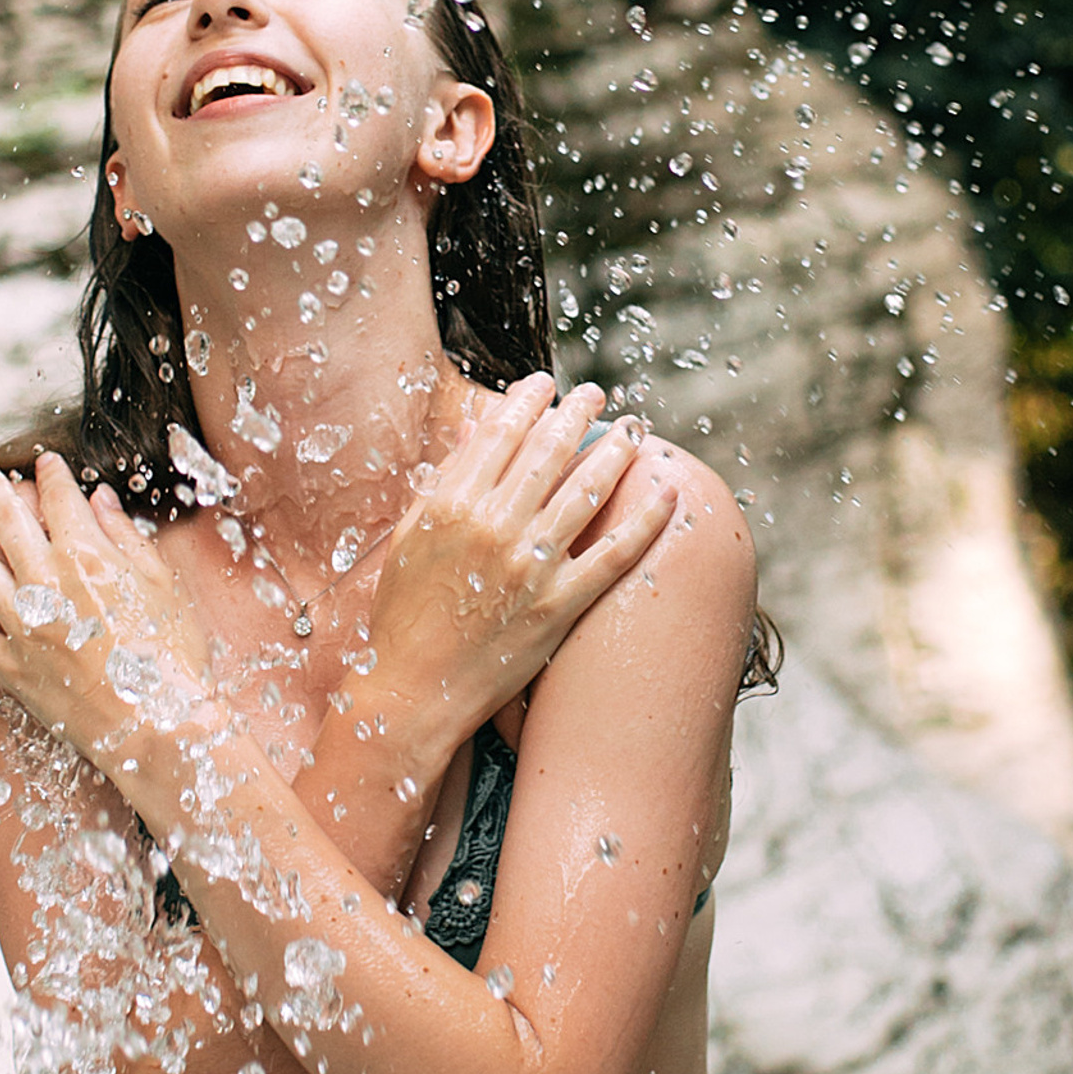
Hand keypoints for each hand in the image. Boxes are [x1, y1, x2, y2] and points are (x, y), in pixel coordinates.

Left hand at [0, 452, 209, 763]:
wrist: (157, 724)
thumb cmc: (172, 656)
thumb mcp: (163, 586)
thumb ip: (127, 538)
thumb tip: (102, 501)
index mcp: (89, 557)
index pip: (61, 501)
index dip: (52, 477)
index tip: (44, 464)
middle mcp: (48, 584)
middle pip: (9, 525)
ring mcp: (24, 626)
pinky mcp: (12, 667)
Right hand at [365, 375, 677, 742]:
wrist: (413, 690)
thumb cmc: (406, 612)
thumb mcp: (413, 535)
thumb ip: (445, 478)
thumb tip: (477, 425)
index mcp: (451, 504)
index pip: (501, 432)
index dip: (529, 400)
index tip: (547, 383)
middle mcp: (493, 527)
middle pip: (549, 451)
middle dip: (578, 412)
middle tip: (598, 394)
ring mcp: (530, 566)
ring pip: (587, 490)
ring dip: (617, 451)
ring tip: (634, 430)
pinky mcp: (559, 605)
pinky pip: (614, 553)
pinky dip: (646, 519)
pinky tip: (667, 491)